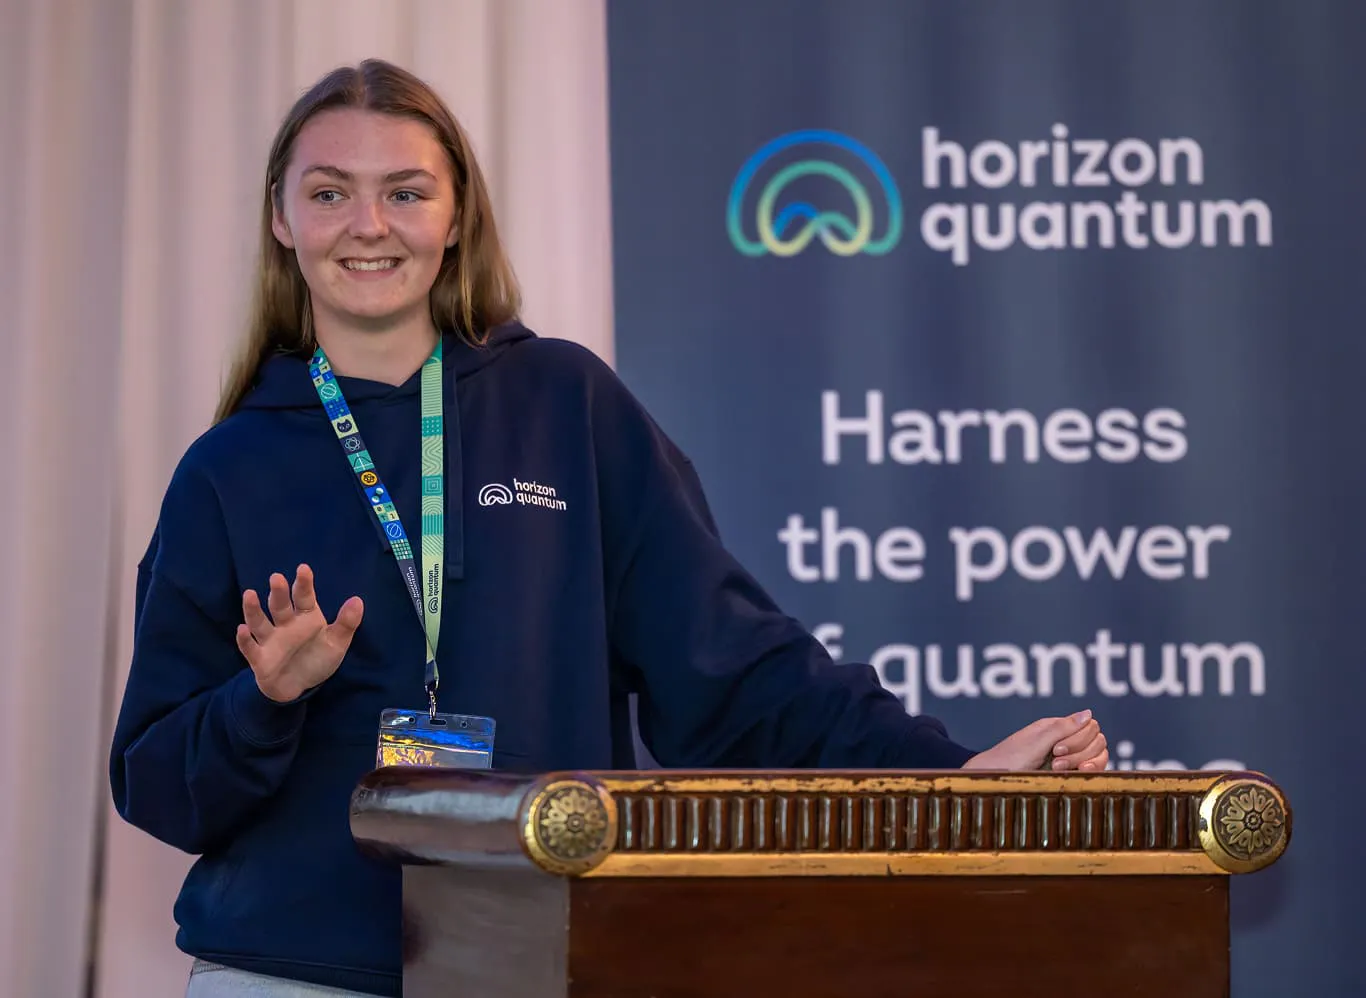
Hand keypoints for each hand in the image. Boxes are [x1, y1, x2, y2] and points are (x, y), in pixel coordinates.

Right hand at [236, 564, 363, 702]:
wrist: (298, 686)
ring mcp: (270, 640)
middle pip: (280, 606)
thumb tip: (358, 600)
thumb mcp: (336, 643)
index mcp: (305, 617)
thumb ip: (346, 623)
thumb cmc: (316, 659)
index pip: (304, 597)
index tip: (303, 568)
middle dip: (279, 592)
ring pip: (259, 622)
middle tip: (277, 578)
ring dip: (253, 609)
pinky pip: (250, 648)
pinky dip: (244, 640)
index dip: (303, 583)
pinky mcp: (259, 658)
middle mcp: (285, 624)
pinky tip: (241, 629)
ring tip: (249, 594)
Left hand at [961, 709, 1108, 771]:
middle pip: (1097, 740)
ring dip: (1083, 762)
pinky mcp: (1070, 774)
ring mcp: (1070, 758)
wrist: (993, 780)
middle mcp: (1066, 740)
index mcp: (1057, 727)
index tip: (1057, 749)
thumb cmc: (1010, 759)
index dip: (1080, 738)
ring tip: (1058, 769)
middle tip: (1055, 761)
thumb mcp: (1036, 742)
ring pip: (1099, 755)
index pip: (1091, 726)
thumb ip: (1063, 728)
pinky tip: (1075, 775)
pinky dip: (1089, 772)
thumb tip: (1089, 713)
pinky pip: (1093, 770)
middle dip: (1080, 752)